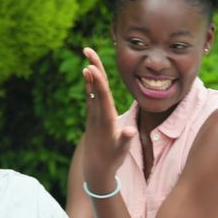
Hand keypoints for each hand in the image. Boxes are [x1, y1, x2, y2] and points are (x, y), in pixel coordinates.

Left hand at [80, 47, 134, 191]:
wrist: (97, 168)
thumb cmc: (113, 159)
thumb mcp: (121, 151)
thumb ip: (125, 139)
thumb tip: (130, 131)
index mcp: (106, 120)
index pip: (102, 97)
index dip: (97, 81)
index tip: (90, 66)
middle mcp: (97, 114)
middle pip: (95, 87)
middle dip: (93, 68)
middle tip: (87, 50)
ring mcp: (93, 114)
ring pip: (91, 88)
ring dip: (91, 71)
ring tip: (87, 54)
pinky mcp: (92, 116)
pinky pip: (90, 95)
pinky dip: (90, 82)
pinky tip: (88, 72)